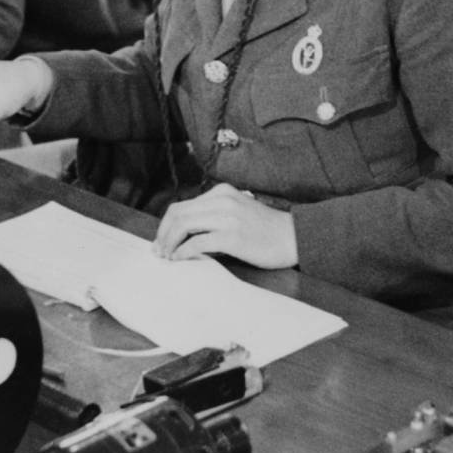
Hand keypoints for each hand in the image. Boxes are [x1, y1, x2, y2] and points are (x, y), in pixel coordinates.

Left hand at [153, 184, 296, 269]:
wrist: (294, 237)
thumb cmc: (265, 230)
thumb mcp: (237, 211)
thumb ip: (213, 215)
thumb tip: (183, 234)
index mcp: (221, 192)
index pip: (181, 206)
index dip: (165, 225)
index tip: (161, 241)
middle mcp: (222, 200)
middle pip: (177, 213)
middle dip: (162, 234)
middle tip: (159, 252)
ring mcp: (227, 217)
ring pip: (183, 225)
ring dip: (169, 243)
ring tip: (168, 257)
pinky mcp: (232, 236)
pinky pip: (197, 243)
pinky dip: (183, 252)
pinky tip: (181, 259)